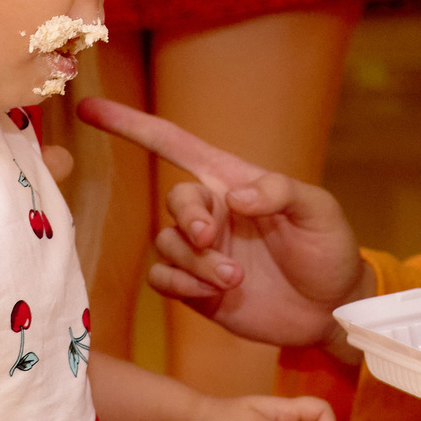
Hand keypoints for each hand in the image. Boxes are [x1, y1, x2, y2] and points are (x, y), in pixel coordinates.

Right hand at [76, 100, 370, 348]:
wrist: (330, 312)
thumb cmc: (328, 250)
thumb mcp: (318, 212)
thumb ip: (279, 193)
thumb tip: (234, 197)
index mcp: (233, 182)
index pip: (174, 145)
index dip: (132, 125)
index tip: (91, 108)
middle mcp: (212, 213)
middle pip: (175, 202)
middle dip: (190, 221)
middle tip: (214, 241)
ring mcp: (202, 252)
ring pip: (166, 245)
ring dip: (195, 262)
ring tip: (235, 279)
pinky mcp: (195, 289)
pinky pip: (162, 280)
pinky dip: (181, 285)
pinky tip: (214, 293)